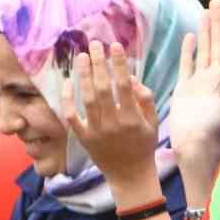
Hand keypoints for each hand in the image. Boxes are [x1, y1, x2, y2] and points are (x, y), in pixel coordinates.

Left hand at [60, 39, 160, 197]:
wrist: (130, 175)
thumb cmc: (143, 146)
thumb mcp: (153, 123)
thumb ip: (145, 99)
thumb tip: (132, 78)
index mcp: (132, 118)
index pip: (124, 85)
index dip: (119, 64)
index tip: (115, 46)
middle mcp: (113, 123)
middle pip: (103, 88)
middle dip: (99, 63)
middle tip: (94, 44)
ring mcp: (97, 131)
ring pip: (87, 98)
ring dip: (83, 75)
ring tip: (81, 56)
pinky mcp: (84, 138)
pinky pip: (72, 117)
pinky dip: (67, 100)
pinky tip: (67, 83)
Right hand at [168, 0, 219, 165]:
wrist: (194, 141)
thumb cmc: (216, 124)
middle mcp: (218, 77)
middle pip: (219, 44)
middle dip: (219, 22)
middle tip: (216, 1)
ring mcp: (201, 82)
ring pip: (204, 50)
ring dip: (205, 31)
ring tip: (204, 11)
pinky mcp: (185, 89)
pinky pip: (188, 65)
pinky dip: (188, 51)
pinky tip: (189, 36)